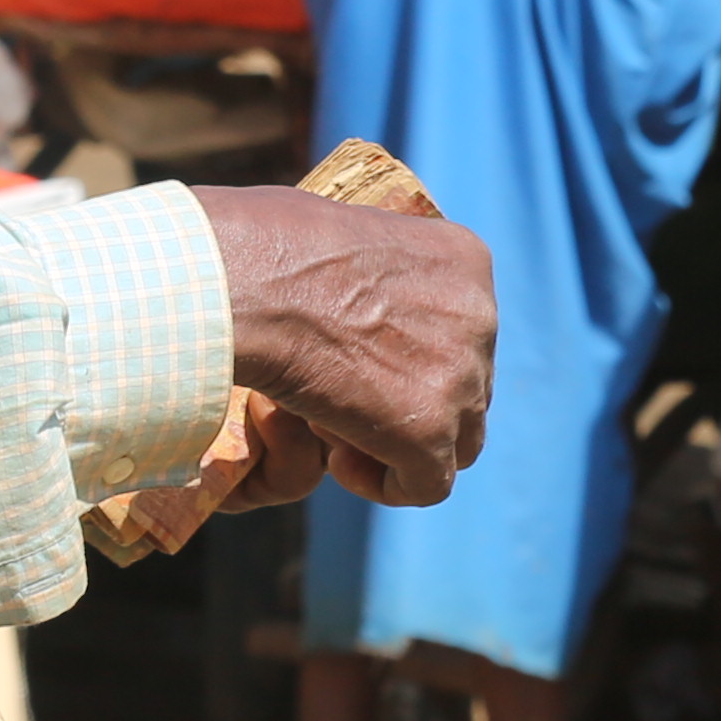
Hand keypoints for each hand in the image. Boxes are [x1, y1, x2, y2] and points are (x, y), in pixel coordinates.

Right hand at [194, 187, 496, 504]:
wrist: (240, 282)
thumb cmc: (261, 249)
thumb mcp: (347, 236)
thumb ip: (378, 273)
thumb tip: (365, 301)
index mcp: (464, 260)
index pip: (462, 332)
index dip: (409, 357)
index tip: (350, 357)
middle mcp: (480, 316)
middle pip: (466, 386)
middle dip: (406, 400)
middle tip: (337, 396)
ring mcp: (461, 375)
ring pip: (456, 440)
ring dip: (397, 443)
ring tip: (331, 427)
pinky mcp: (430, 430)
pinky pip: (429, 484)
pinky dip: (386, 483)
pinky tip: (337, 461)